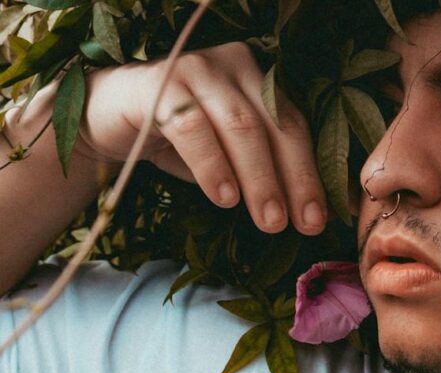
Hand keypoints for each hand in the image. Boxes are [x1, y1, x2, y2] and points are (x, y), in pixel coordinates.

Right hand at [76, 42, 326, 234]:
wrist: (110, 118)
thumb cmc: (182, 142)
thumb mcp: (230, 160)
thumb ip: (265, 174)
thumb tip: (309, 216)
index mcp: (261, 82)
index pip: (294, 128)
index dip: (310, 174)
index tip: (318, 220)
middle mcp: (236, 66)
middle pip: (274, 126)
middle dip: (292, 179)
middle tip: (300, 225)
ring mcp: (199, 68)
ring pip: (240, 126)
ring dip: (258, 178)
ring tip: (269, 220)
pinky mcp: (161, 81)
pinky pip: (193, 125)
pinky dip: (212, 164)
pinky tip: (224, 197)